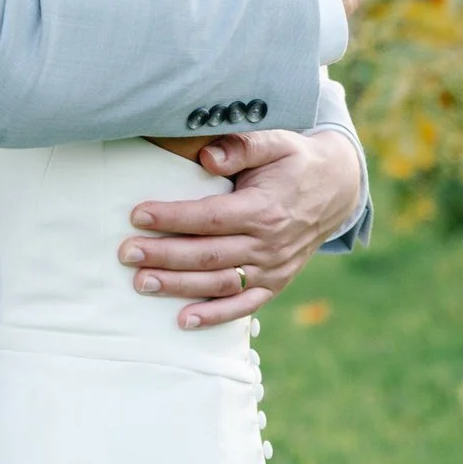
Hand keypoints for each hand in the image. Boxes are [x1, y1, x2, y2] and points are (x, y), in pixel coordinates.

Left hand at [119, 128, 364, 328]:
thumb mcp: (276, 142)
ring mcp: (272, 268)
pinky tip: (184, 321)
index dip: (173, 218)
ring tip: (141, 284)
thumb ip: (242, 146)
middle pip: (208, 254)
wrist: (336, 189)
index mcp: (264, 209)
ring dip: (179, 286)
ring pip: (219, 282)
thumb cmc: (294, 161)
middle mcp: (269, 244)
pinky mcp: (275, 283)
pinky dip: (215, 316)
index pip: (210, 217)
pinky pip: (244, 305)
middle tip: (126, 254)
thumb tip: (207, 157)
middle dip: (164, 255)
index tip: (137, 215)